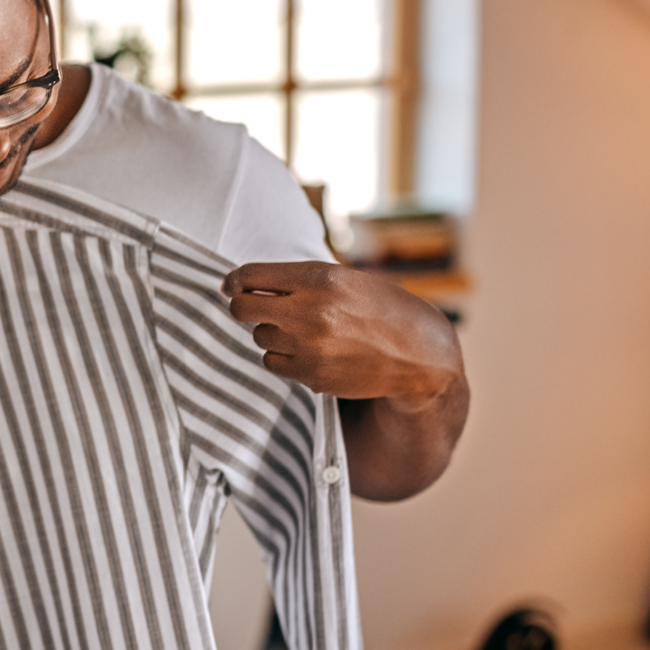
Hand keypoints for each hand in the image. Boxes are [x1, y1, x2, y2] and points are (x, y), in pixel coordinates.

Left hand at [222, 260, 461, 405]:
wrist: (417, 353)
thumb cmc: (379, 309)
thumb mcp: (344, 279)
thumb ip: (298, 280)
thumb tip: (243, 284)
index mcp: (318, 278)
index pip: (251, 275)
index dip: (235, 281)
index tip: (232, 285)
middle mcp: (310, 310)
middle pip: (242, 309)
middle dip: (242, 307)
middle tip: (253, 308)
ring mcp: (309, 345)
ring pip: (259, 336)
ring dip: (271, 333)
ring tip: (302, 331)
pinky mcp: (310, 374)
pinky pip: (271, 362)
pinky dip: (281, 357)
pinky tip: (305, 351)